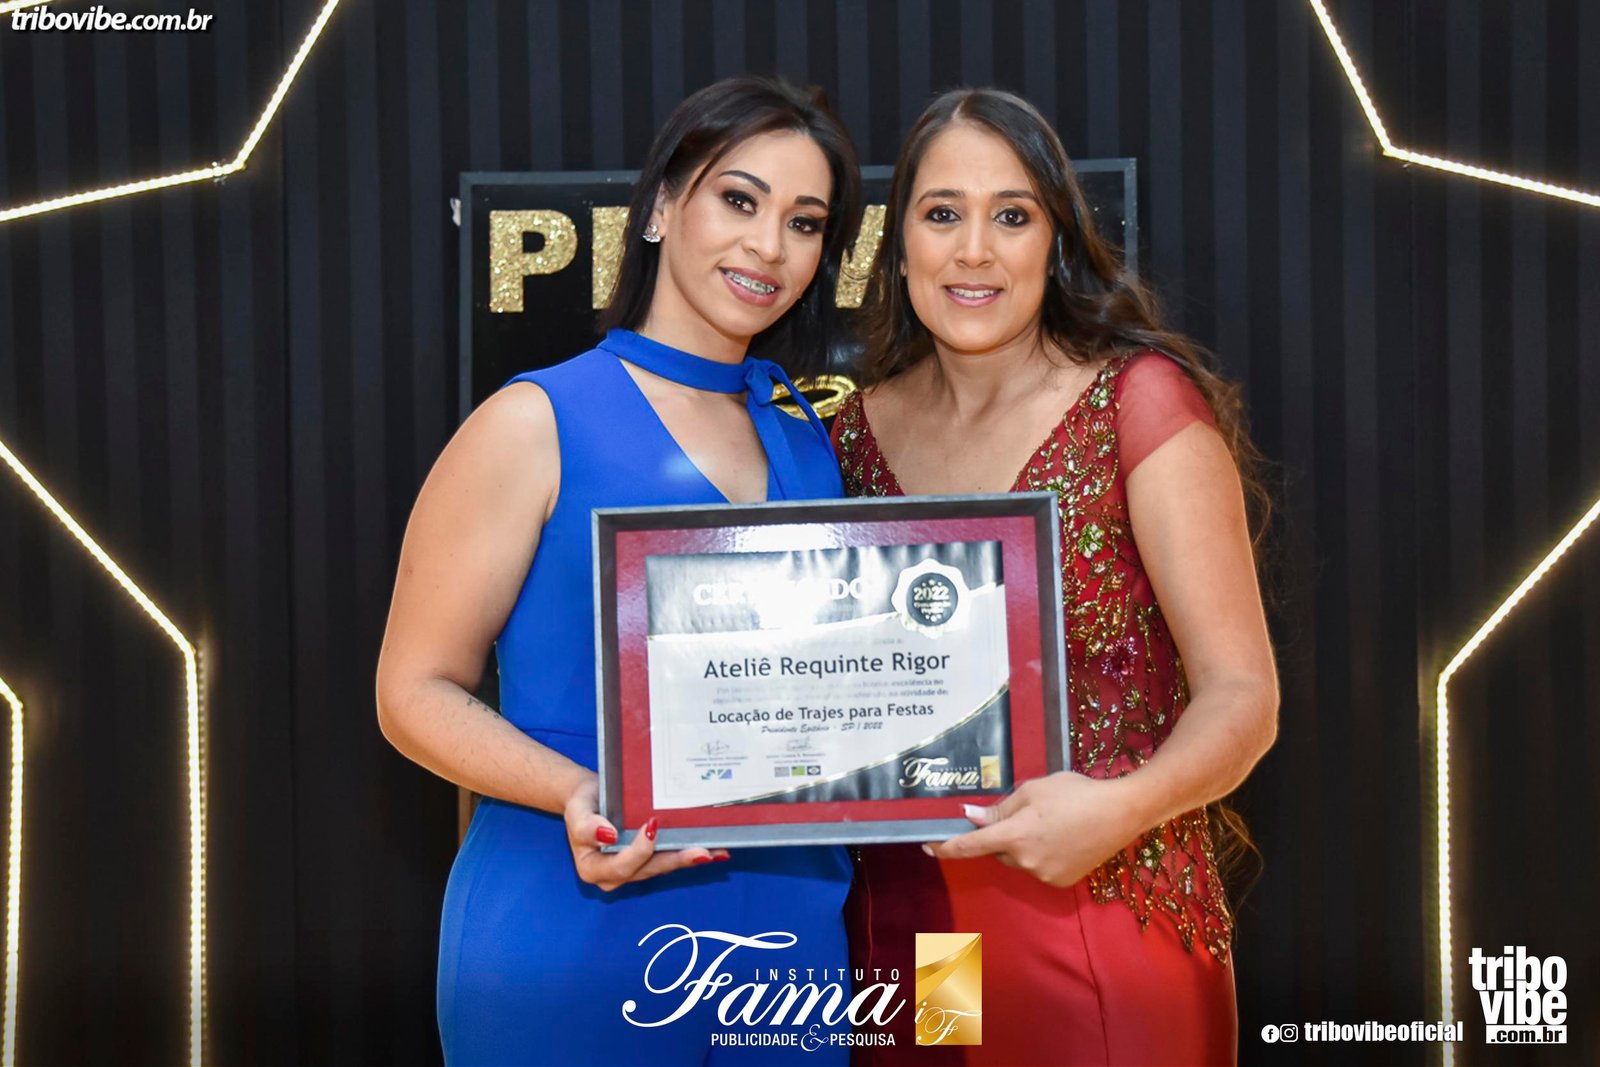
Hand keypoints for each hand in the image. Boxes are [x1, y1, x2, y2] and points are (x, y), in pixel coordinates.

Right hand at [563, 776, 727, 891]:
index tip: (652, 827)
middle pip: (649, 870)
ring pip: (663, 866)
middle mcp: (614, 876)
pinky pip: (668, 859)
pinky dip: (688, 854)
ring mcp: (633, 870)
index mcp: (594, 868)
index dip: (639, 851)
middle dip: (677, 860)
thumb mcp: (577, 811)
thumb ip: (586, 826)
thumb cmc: (582, 803)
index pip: (621, 865)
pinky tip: (714, 851)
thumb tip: (608, 834)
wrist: (589, 798)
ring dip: (689, 859)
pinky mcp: (647, 861)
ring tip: (716, 852)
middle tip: (703, 852)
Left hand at [925, 772, 1143, 886]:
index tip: (927, 846)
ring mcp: (1044, 876)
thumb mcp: (1033, 791)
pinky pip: (1038, 868)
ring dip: (1022, 845)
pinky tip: (1063, 837)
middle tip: (1022, 815)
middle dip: (1001, 836)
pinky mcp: (1060, 882)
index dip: (945, 846)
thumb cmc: (1075, 793)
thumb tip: (972, 818)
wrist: (1121, 813)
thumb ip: (1000, 808)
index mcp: (1015, 835)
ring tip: (1051, 823)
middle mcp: (1025, 861)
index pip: (970, 846)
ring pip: (1018, 860)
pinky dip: (1041, 855)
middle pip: (997, 851)